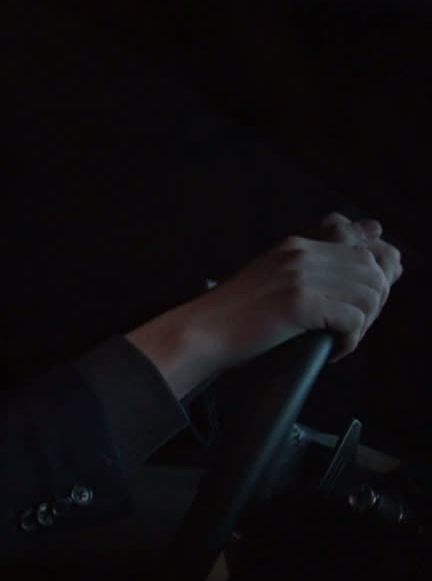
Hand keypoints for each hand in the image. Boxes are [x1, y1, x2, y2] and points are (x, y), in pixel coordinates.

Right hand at [128, 213, 403, 396]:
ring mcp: (301, 276)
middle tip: (349, 326)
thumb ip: (317, 261)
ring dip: (362, 324)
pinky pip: (353, 321)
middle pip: (374, 271)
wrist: (202, 333)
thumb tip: (372, 230)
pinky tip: (330, 349)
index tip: (366, 299)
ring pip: (369, 295)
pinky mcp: (300, 303)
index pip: (366, 244)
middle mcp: (302, 253)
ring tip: (338, 338)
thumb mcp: (275, 276)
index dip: (379, 274)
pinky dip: (348, 341)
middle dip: (373, 304)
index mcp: (297, 244)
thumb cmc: (236, 314)